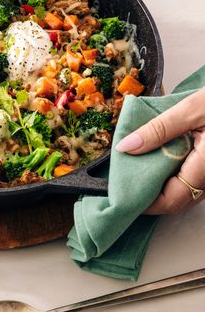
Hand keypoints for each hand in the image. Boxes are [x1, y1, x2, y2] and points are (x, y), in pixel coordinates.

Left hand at [116, 87, 204, 214]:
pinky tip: (155, 157)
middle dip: (147, 193)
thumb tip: (126, 147)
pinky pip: (190, 178)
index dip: (144, 202)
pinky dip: (170, 173)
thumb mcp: (192, 109)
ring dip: (158, 183)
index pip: (171, 200)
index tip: (119, 192)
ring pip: (183, 190)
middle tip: (122, 178)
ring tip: (133, 166)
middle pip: (175, 199)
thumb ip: (159, 129)